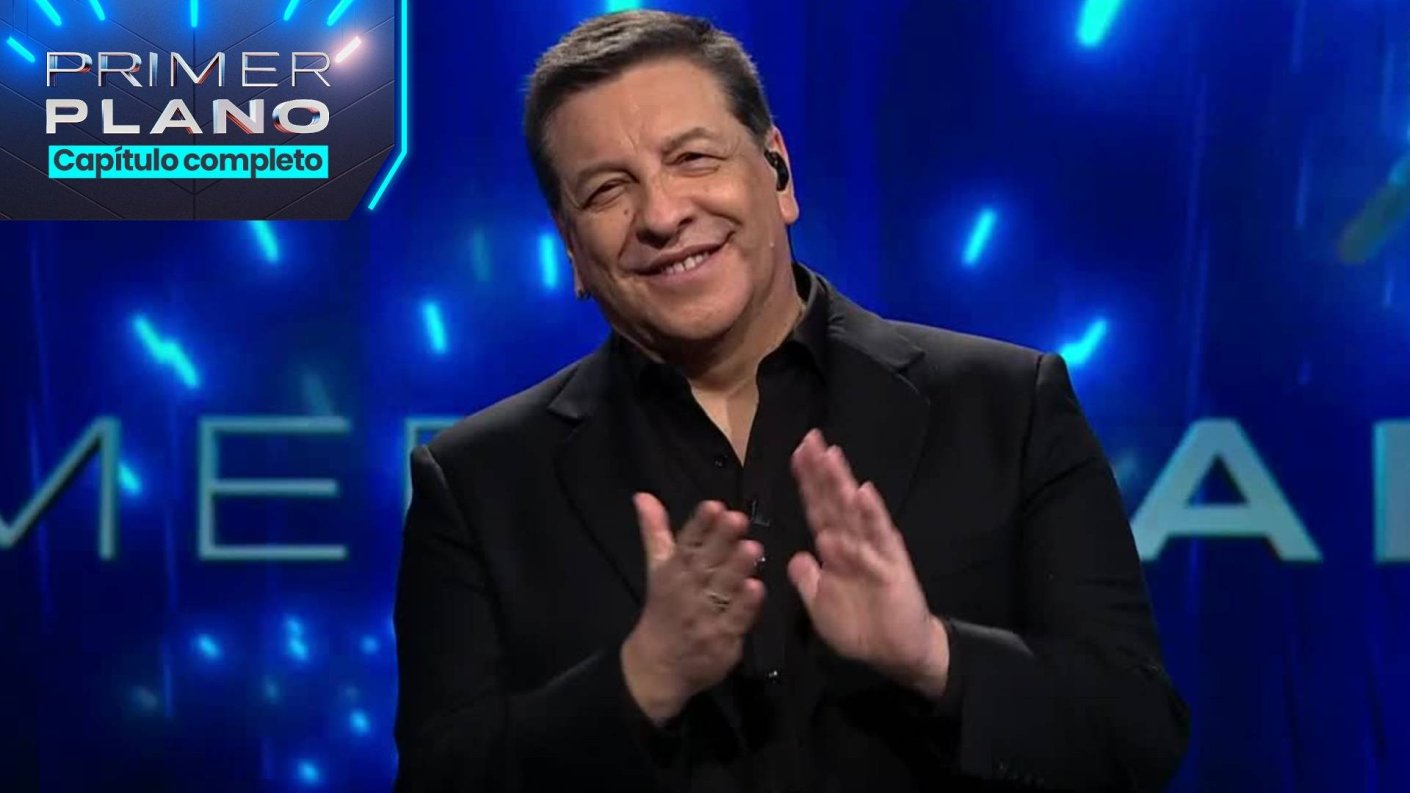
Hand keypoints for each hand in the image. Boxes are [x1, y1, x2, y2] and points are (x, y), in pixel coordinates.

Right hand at [621, 495, 765, 723]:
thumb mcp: (657, 569)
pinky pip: (735, 620)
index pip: (686, 543)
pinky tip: (757, 588)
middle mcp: (687, 591)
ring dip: (737, 569)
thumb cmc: (664, 609)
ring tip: (753, 547)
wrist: (658, 666)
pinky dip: (746, 605)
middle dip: (722, 541)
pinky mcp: (722, 639)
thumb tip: (643, 495)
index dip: (700, 524)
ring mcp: (705, 616)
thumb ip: (655, 531)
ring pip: (723, 589)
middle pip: (706, 562)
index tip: (714, 505)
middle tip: (739, 519)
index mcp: (672, 571)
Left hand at [788, 430, 949, 697]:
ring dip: (842, 483)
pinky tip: (863, 492)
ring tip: (831, 456)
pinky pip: (879, 536)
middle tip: (810, 438)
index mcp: (835, 550)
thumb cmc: (859, 628)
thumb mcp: (820, 606)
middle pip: (834, 500)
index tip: (797, 453)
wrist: (897, 652)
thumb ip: (807, 581)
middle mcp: (853, 542)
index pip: (818, 508)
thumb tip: (795, 556)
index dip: (807, 482)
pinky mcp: (892, 563)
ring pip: (854, 511)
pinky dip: (870, 514)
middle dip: (822, 471)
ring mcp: (874, 549)